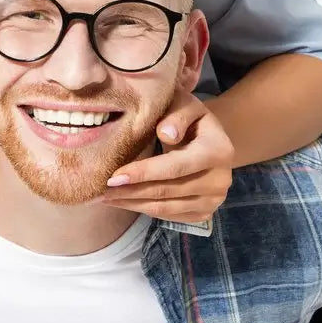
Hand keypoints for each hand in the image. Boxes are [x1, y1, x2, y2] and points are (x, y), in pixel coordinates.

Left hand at [98, 89, 233, 222]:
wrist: (210, 140)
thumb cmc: (190, 119)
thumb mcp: (185, 105)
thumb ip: (177, 115)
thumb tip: (166, 134)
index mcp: (218, 151)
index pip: (175, 166)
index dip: (144, 173)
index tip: (114, 176)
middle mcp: (220, 180)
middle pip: (167, 190)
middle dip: (131, 192)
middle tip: (100, 191)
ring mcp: (213, 200)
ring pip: (165, 208)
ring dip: (132, 204)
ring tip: (105, 198)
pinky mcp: (204, 213)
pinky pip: (169, 216)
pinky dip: (143, 210)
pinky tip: (122, 202)